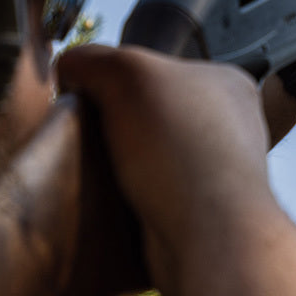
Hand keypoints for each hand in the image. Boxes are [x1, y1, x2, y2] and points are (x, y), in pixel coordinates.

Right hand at [56, 44, 295, 295]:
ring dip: (118, 164)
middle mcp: (227, 124)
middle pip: (150, 112)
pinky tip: (113, 198)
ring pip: (147, 156)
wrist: (210, 236)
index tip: (92, 94)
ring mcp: (214, 170)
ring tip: (98, 169)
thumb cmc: (185, 148)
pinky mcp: (195, 210)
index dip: (117, 77)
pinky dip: (127, 197)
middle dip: (116, 123)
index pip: (158, 66)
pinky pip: (148, 194)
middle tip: (90, 133)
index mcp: (226, 81)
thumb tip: (68, 68)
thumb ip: (92, 59)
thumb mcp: (129, 74)